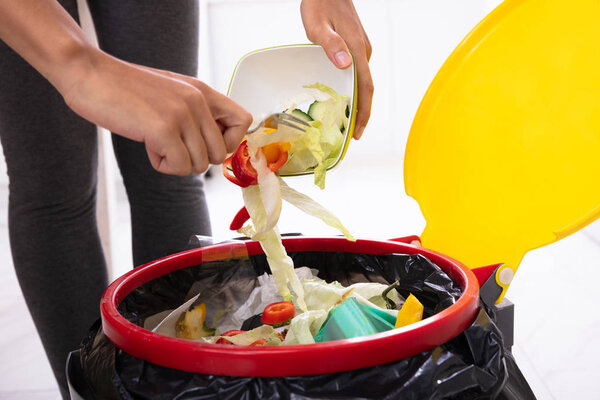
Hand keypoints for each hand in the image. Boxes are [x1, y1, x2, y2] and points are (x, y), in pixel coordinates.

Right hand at [62, 49, 251, 175]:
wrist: (88, 73)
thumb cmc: (124, 88)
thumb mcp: (172, 92)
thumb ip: (195, 113)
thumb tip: (213, 145)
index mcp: (202, 91)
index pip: (243, 121)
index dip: (229, 141)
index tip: (204, 142)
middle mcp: (198, 101)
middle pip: (219, 154)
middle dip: (195, 158)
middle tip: (171, 144)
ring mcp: (182, 115)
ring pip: (199, 165)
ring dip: (175, 161)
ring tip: (154, 140)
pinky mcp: (163, 129)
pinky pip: (178, 167)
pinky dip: (161, 165)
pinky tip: (146, 145)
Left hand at [300, 0, 372, 139]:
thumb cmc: (319, 3)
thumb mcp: (317, 25)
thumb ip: (330, 44)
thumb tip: (346, 65)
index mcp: (356, 49)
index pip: (365, 87)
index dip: (364, 113)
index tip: (358, 132)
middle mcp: (362, 51)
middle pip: (367, 88)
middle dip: (362, 113)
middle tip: (352, 134)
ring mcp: (361, 47)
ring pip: (363, 80)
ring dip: (358, 101)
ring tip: (347, 121)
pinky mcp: (356, 44)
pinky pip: (358, 72)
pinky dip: (354, 88)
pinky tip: (342, 95)